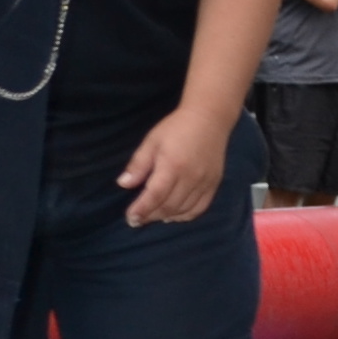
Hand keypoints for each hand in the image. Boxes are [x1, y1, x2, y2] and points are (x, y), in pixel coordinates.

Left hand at [119, 107, 232, 227]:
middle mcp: (190, 177)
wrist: (209, 119)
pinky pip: (200, 208)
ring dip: (166, 216)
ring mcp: (205, 182)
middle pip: (169, 206)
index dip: (142, 209)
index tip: (130, 218)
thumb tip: (123, 184)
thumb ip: (138, 164)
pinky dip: (185, 215)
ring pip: (184, 210)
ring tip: (152, 216)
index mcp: (172, 165)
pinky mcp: (214, 184)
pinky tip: (173, 214)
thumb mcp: (152, 141)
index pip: (155, 195)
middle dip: (150, 216)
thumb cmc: (176, 128)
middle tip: (137, 219)